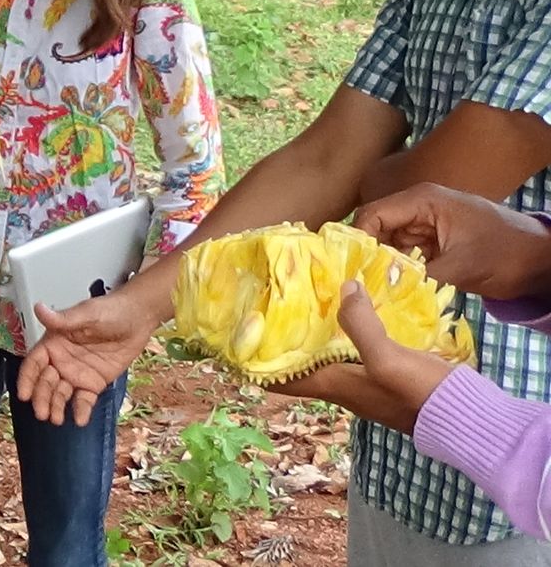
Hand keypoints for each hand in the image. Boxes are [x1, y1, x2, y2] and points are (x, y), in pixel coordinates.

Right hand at [16, 289, 160, 426]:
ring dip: (56, 407)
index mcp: (54, 343)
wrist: (138, 318)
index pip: (34, 363)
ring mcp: (77, 374)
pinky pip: (84, 400)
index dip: (27, 379)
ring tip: (56, 420)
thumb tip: (39, 309)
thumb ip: (63, 319)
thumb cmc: (109, 310)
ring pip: (61, 394)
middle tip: (42, 413)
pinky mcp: (93, 384)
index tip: (23, 395)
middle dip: (41, 398)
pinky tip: (80, 420)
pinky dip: (80, 410)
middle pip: (45, 383)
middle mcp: (61, 360)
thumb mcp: (87, 314)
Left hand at [268, 280, 454, 434]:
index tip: (237, 337)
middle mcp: (343, 386)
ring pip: (329, 355)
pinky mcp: (388, 375)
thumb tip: (343, 288)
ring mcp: (366, 382)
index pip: (280, 379)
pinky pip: (357, 350)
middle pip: (301, 363)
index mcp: (333, 386)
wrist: (467, 416)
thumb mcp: (387, 357)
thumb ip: (361, 324)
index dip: (254, 363)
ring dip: (316, 333)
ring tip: (309, 298)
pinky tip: (357, 309)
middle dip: (284, 338)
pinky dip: (349, 332)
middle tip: (272, 304)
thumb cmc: (420, 394)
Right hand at [353, 182, 550, 299]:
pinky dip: (398, 270)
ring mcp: (426, 226)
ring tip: (370, 290)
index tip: (351, 269)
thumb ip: (416, 275)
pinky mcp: (433, 243)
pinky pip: (405, 254)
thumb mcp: (459, 267)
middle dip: (367, 255)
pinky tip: (390, 289)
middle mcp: (419, 208)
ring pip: (388, 244)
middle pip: (376, 229)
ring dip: (381, 265)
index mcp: (423, 201)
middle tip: (358, 284)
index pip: (372, 214)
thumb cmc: (504, 254)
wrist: (541, 260)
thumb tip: (377, 288)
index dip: (358, 240)